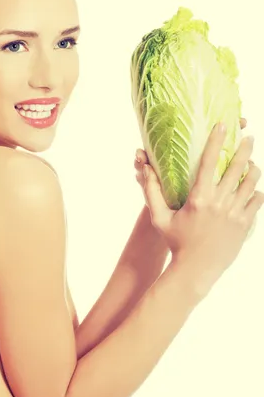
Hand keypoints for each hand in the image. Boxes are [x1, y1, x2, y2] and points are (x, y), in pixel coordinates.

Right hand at [142, 121, 262, 297]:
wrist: (195, 270)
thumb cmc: (176, 242)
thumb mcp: (160, 217)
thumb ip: (151, 191)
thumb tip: (144, 168)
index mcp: (199, 198)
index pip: (209, 162)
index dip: (216, 141)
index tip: (223, 125)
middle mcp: (219, 203)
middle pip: (237, 168)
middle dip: (244, 149)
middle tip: (248, 137)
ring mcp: (235, 214)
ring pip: (251, 183)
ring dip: (253, 169)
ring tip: (252, 162)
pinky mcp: (244, 225)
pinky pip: (257, 202)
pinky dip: (256, 191)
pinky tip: (253, 188)